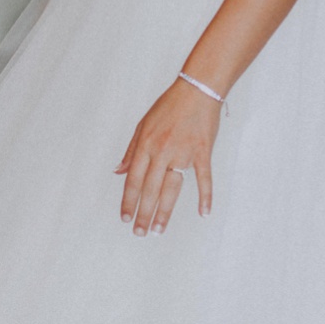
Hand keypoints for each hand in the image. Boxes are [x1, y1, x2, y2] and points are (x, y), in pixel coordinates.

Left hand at [115, 79, 220, 234]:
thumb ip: (131, 151)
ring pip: (172, 189)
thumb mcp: (143, 125)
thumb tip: (118, 172)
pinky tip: (204, 212)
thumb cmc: (169, 107)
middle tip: (139, 233)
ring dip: (164, 211)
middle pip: (150, 189)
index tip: (124, 218)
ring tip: (158, 230)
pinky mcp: (202, 152)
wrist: (196, 91)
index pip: (133, 180)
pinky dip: (205, 196)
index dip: (128, 201)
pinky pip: (204, 178)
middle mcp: (162, 152)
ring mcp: (183, 153)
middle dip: (143, 213)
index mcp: (145, 146)